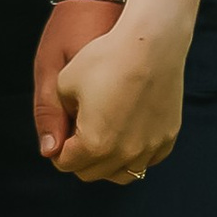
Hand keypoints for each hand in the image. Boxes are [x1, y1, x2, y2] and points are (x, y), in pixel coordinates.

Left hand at [39, 8, 188, 183]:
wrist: (152, 42)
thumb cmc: (105, 58)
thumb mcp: (63, 83)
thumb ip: (51, 120)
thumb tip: (49, 148)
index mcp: (94, 144)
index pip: (65, 163)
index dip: (58, 147)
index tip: (61, 131)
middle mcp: (124, 153)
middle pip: (92, 173)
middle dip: (80, 157)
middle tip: (78, 131)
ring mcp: (150, 148)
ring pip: (123, 174)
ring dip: (107, 162)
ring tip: (103, 135)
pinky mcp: (168, 137)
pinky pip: (147, 160)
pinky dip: (134, 154)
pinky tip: (128, 132)